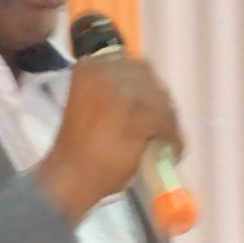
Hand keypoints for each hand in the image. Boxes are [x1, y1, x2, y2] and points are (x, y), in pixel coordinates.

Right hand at [34, 53, 181, 223]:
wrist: (70, 176)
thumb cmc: (75, 147)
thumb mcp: (87, 103)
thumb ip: (109, 91)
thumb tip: (140, 95)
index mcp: (90, 66)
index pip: (130, 66)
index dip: (140, 86)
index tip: (143, 104)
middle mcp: (109, 71)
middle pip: (148, 79)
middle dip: (156, 100)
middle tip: (158, 123)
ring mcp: (126, 92)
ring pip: (162, 100)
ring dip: (167, 120)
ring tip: (165, 139)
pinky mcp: (142, 115)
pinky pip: (168, 123)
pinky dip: (174, 139)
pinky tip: (171, 152)